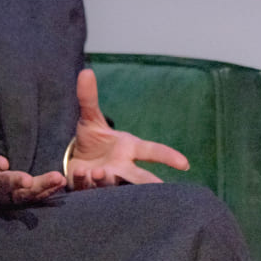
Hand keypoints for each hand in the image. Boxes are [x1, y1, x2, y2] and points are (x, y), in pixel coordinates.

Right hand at [0, 89, 65, 214]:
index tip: (2, 163)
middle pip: (5, 184)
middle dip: (17, 182)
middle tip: (29, 181)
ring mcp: (4, 194)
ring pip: (23, 195)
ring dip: (40, 188)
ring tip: (58, 179)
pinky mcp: (15, 199)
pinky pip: (32, 198)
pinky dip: (46, 193)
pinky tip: (61, 184)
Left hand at [66, 69, 189, 189]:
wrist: (75, 160)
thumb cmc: (92, 140)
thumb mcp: (90, 118)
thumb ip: (88, 98)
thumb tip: (85, 71)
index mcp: (129, 148)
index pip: (152, 152)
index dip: (168, 157)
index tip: (184, 164)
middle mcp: (122, 166)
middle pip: (140, 177)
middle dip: (147, 181)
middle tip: (158, 186)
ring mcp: (108, 180)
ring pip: (114, 184)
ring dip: (108, 179)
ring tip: (100, 172)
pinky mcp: (91, 189)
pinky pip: (90, 188)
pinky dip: (86, 181)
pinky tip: (82, 173)